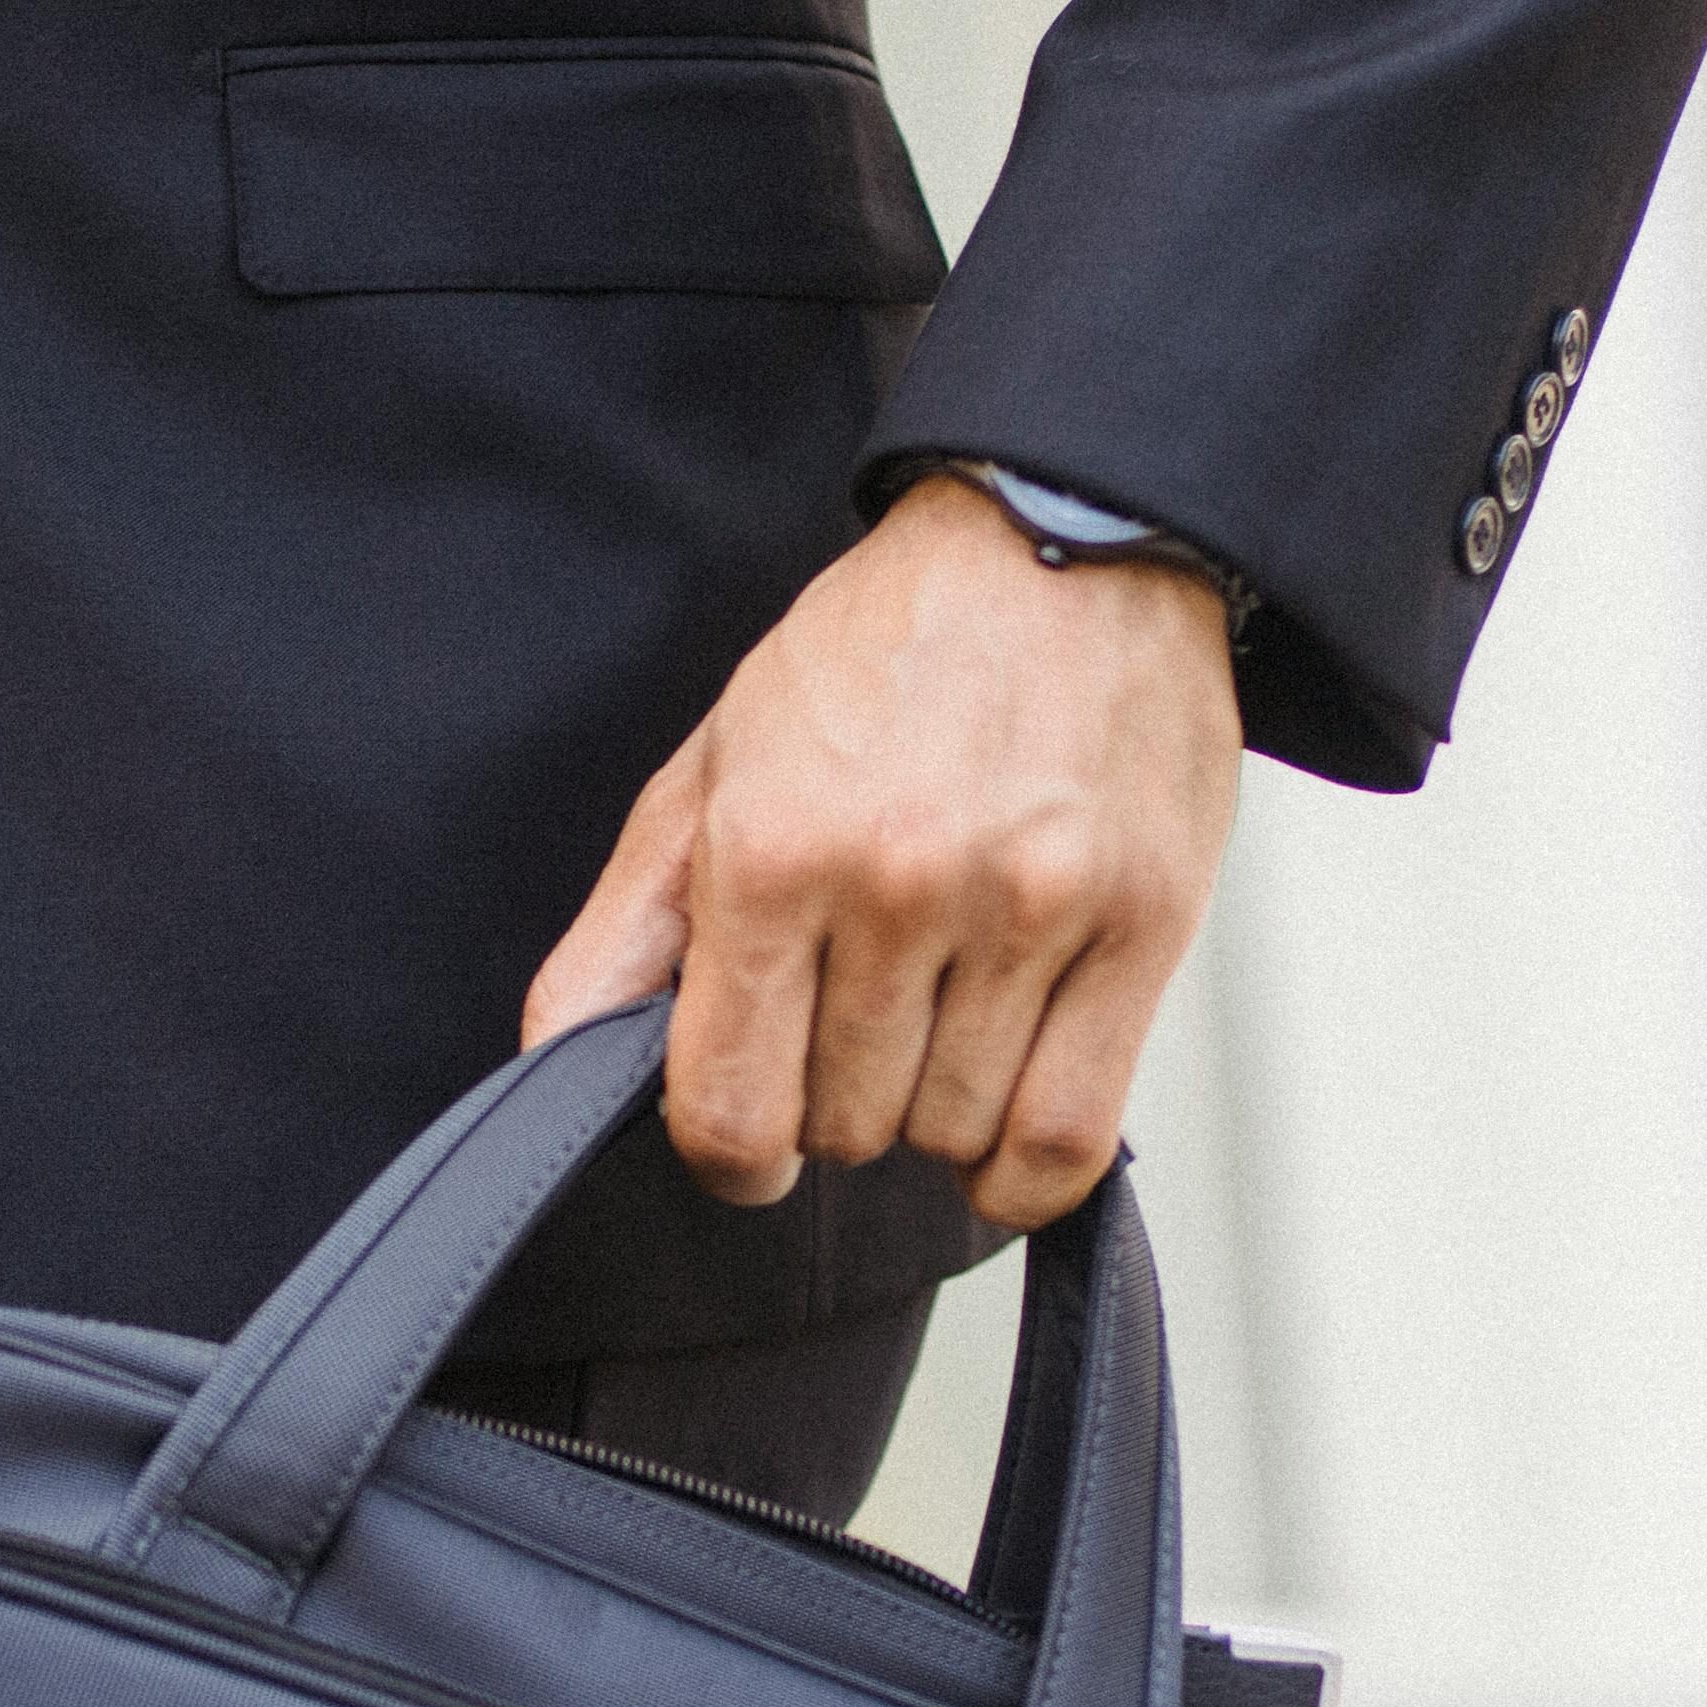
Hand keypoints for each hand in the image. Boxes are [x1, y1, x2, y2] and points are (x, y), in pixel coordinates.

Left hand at [523, 472, 1241, 1232]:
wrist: (1062, 537)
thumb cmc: (887, 648)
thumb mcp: (717, 764)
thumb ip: (628, 925)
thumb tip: (564, 1055)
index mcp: (774, 848)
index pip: (728, 1109)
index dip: (729, 1153)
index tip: (750, 1135)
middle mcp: (900, 883)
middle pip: (846, 1130)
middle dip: (838, 1101)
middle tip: (859, 1017)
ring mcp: (1030, 907)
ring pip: (953, 1134)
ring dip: (935, 1112)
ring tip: (941, 1017)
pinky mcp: (1142, 923)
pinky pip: (1069, 1135)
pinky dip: (1024, 1169)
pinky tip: (1002, 1124)